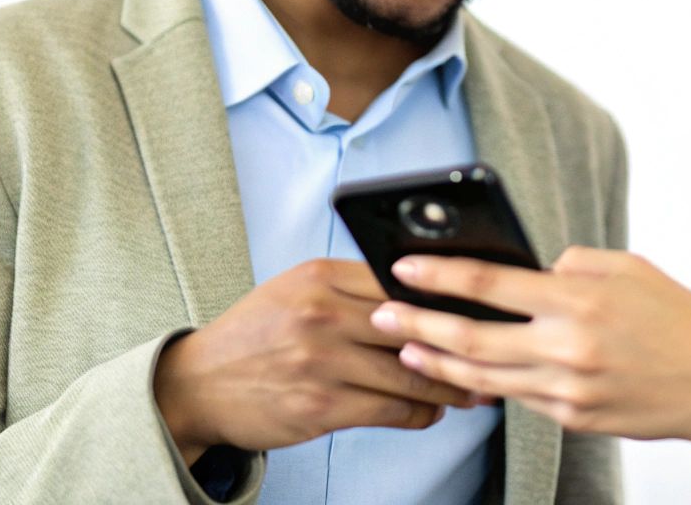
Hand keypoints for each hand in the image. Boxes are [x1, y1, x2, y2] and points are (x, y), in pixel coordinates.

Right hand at [153, 258, 480, 462]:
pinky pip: (392, 410)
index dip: (446, 296)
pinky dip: (421, 413)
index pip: (401, 280)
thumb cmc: (257, 335)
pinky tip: (433, 412)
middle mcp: (322, 314)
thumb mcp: (296, 292)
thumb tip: (422, 295)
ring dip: (450, 385)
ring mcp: (322, 362)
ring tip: (473, 389)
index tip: (479, 307)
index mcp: (319, 277)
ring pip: (411, 373)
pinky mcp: (321, 407)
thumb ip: (352, 288)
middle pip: (414, 326)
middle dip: (459, 342)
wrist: (198, 385)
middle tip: (492, 350)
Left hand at [371, 247, 690, 450]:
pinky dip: (483, 384)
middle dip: (418, 323)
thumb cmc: (676, 318)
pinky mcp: (573, 417)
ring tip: (406, 344)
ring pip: (484, 377)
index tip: (405, 267)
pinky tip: (460, 372)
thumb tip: (531, 271)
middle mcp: (568, 348)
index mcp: (579, 301)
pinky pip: (517, 398)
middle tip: (382, 312)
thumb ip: (573, 264)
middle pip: (472, 338)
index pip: (490, 285)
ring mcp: (568, 389)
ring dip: (438, 361)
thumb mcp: (629, 267)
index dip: (440, 275)